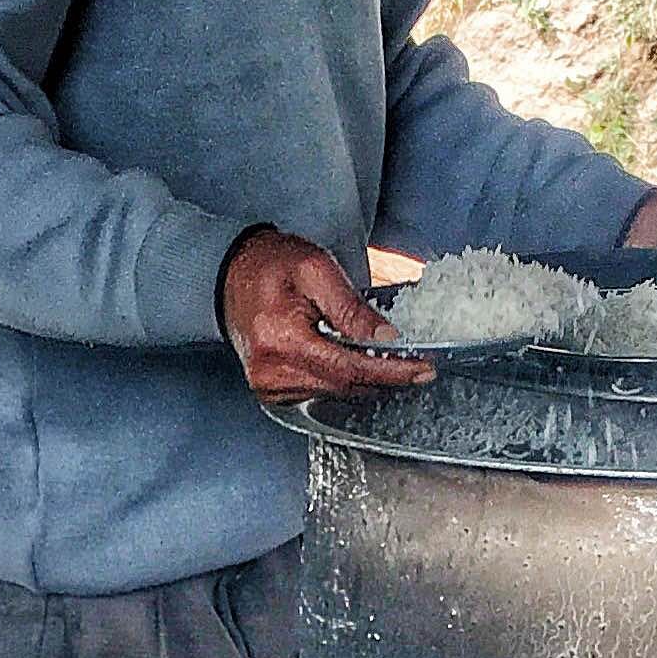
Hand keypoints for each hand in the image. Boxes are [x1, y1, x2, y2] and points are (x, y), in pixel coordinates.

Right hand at [219, 228, 429, 402]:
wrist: (233, 274)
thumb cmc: (272, 265)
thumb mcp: (317, 271)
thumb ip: (353, 308)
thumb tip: (387, 339)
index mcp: (281, 340)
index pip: (348, 368)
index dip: (390, 372)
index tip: (423, 370)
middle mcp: (271, 372)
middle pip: (345, 385)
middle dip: (383, 375)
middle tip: (416, 363)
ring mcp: (269, 386)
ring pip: (335, 392)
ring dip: (362, 376)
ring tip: (381, 357)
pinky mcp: (272, 392)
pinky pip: (320, 392)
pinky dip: (341, 379)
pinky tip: (349, 360)